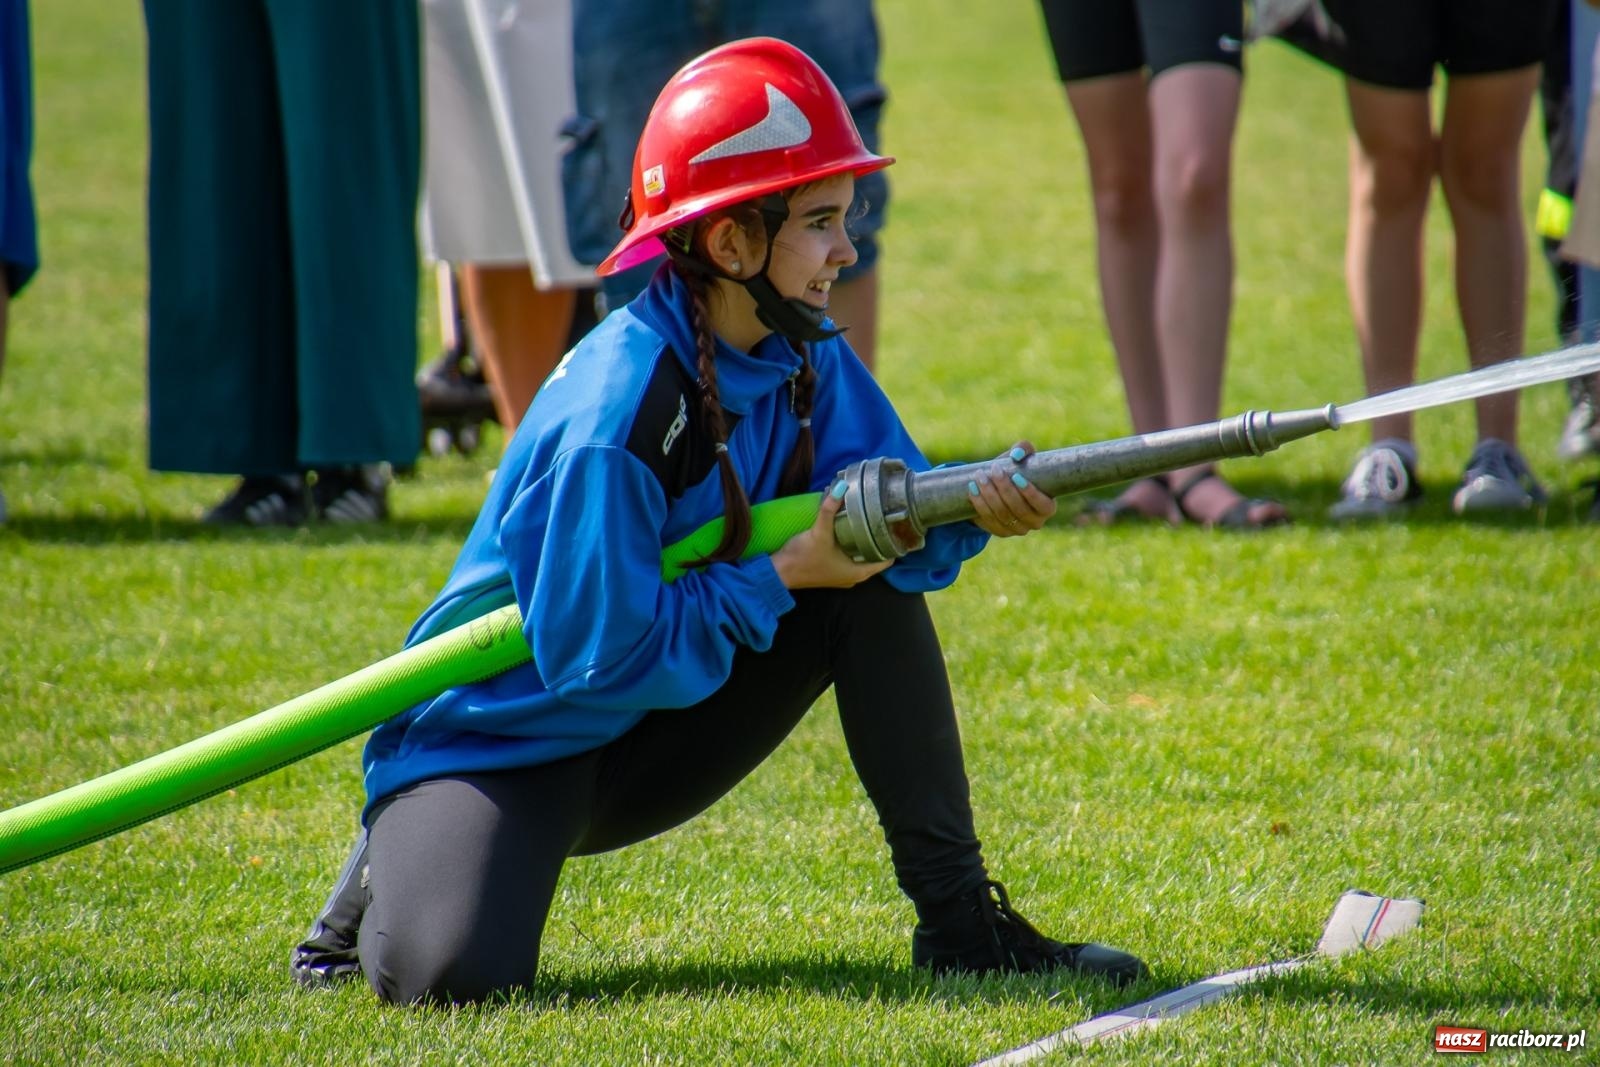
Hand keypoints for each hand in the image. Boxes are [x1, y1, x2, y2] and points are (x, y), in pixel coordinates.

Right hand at [771, 483, 893, 588]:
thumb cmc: (801, 558)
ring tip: (870, 521)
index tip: (897, 526)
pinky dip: (853, 546)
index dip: (894, 543)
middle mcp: (854, 577)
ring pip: (862, 557)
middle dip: (880, 539)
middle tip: (884, 518)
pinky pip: (850, 558)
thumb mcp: (819, 532)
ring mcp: (841, 576)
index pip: (887, 560)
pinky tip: (850, 531)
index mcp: (858, 573)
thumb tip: (840, 486)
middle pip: (876, 557)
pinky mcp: (831, 571)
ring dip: (865, 542)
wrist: (778, 573)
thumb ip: (830, 509)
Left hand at [967, 442, 1055, 537]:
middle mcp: (1035, 522)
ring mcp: (1017, 530)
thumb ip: (1024, 449)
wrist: (997, 485)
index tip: (1016, 477)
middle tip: (994, 470)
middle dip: (1005, 489)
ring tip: (979, 477)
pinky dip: (980, 505)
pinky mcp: (1000, 532)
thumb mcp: (1022, 457)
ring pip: (1002, 515)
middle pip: (1019, 509)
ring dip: (989, 495)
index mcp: (1047, 506)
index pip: (1043, 506)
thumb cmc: (1016, 470)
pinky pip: (989, 521)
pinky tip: (973, 490)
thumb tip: (1016, 456)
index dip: (1031, 494)